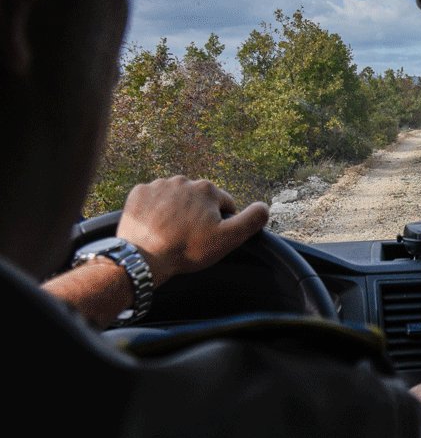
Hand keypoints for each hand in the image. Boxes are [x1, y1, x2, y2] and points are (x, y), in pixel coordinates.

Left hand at [117, 176, 268, 286]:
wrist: (143, 257)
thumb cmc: (188, 249)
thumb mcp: (228, 238)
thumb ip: (251, 220)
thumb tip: (265, 206)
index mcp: (207, 189)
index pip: (224, 204)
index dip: (221, 222)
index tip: (210, 237)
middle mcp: (183, 180)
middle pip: (199, 199)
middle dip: (198, 214)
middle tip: (190, 237)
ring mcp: (158, 185)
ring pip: (176, 197)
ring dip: (176, 211)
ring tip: (171, 232)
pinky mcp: (138, 193)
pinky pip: (153, 198)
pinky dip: (155, 210)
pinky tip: (155, 226)